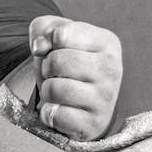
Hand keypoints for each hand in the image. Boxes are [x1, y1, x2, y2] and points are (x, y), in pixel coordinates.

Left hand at [28, 16, 121, 139]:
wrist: (82, 104)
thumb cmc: (68, 65)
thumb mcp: (56, 38)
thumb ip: (44, 28)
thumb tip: (39, 46)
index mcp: (107, 42)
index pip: (61, 35)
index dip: (49, 44)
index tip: (57, 51)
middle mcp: (112, 69)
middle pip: (57, 61)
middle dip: (46, 68)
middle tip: (56, 74)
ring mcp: (105, 99)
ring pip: (55, 88)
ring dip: (47, 91)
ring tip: (58, 92)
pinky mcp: (94, 123)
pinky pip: (57, 116)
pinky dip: (49, 114)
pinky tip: (59, 110)